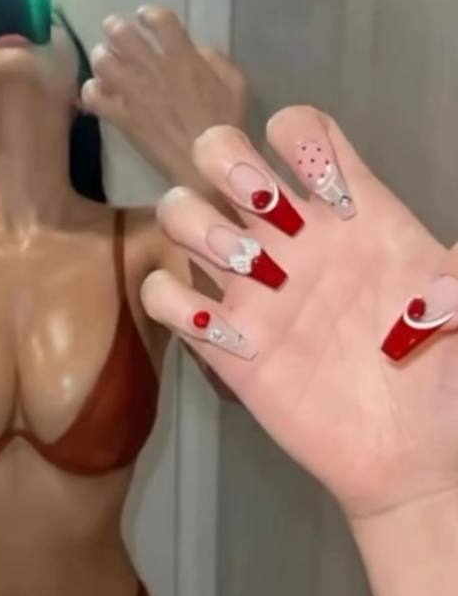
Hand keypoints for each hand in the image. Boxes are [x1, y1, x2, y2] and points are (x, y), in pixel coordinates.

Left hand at [81, 8, 246, 192]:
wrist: (206, 165)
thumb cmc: (227, 125)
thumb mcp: (235, 85)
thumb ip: (216, 60)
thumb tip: (197, 48)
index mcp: (185, 57)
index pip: (161, 20)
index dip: (149, 14)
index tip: (144, 16)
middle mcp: (156, 69)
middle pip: (123, 34)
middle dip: (114, 28)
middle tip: (113, 31)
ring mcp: (135, 93)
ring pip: (103, 61)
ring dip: (101, 57)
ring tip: (104, 61)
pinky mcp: (121, 117)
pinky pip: (94, 96)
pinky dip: (91, 91)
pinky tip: (97, 93)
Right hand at [140, 106, 457, 519]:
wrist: (414, 460)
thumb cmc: (448, 380)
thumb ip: (454, 273)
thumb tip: (450, 254)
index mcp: (351, 215)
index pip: (304, 136)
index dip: (299, 139)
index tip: (326, 187)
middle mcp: (292, 240)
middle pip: (224, 158)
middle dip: (228, 160)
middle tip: (261, 203)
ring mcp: (252, 291)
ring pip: (183, 216)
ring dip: (199, 225)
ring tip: (246, 267)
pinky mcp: (222, 345)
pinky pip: (165, 299)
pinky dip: (177, 302)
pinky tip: (225, 330)